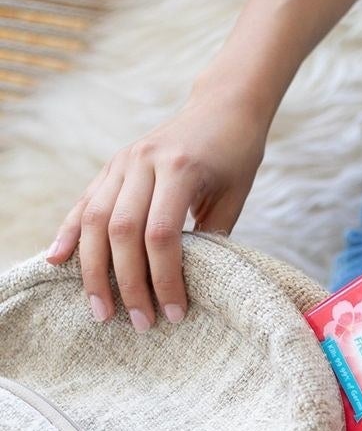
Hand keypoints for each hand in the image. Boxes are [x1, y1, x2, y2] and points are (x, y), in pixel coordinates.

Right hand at [44, 88, 269, 330]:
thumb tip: (190, 286)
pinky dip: (70, 233)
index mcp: (179, 169)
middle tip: (138, 323)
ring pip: (95, 219)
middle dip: (127, 283)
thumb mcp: (233, 198)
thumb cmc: (236, 158)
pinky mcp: (112, 166)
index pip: (162, 234)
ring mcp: (123, 162)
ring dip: (93, 270)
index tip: (175, 314)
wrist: (223, 107)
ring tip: (100, 310)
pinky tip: (57, 260)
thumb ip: (212, 238)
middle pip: (122, 231)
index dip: (165, 279)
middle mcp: (144, 162)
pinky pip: (85, 203)